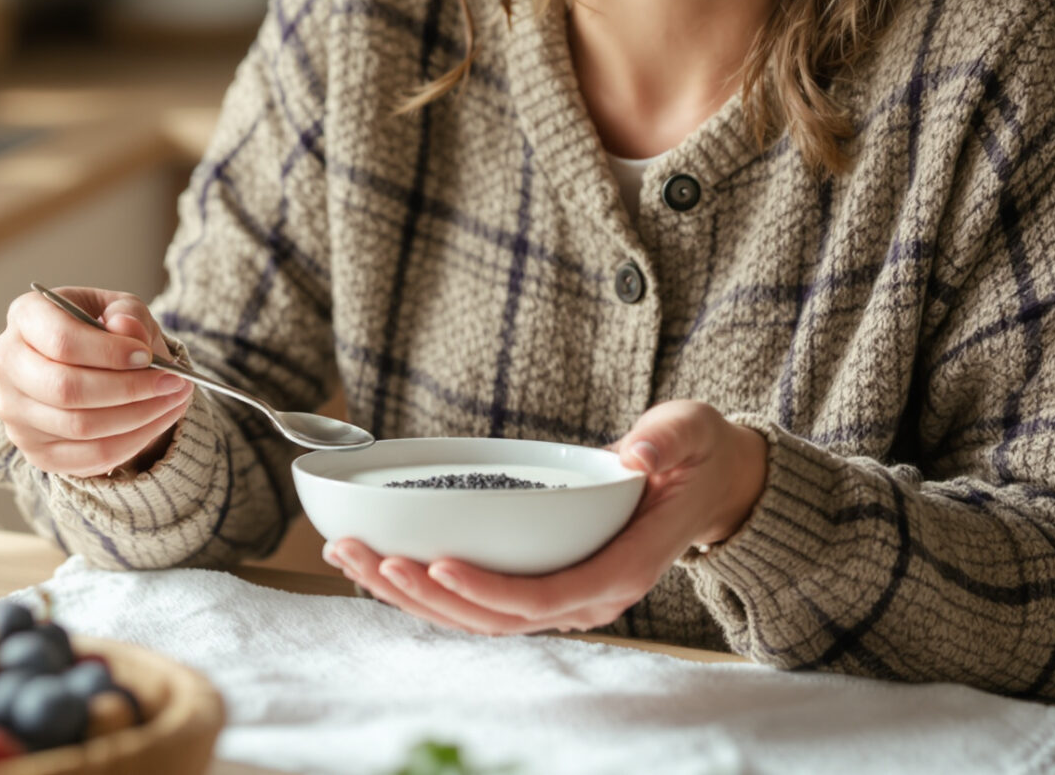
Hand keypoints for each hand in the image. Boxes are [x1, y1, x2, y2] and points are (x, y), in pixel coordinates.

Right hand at [0, 286, 194, 476]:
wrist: (93, 366)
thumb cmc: (105, 330)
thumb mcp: (121, 308)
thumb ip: (127, 313)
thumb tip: (126, 329)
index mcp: (25, 316)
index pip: (60, 341)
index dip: (108, 352)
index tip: (147, 356)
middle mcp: (7, 364)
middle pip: (65, 389)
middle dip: (129, 389)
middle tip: (174, 382)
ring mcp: (15, 413)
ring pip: (79, 427)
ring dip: (139, 417)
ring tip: (175, 399)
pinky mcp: (33, 450)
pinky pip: (88, 457)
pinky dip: (132, 442)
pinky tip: (157, 422)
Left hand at [324, 400, 767, 635]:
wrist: (704, 486)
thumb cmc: (692, 458)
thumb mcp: (690, 434)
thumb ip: (666, 441)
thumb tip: (638, 452)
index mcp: (621, 571)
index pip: (544, 597)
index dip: (487, 589)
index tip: (437, 562)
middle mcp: (586, 598)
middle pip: (495, 619)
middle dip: (426, 595)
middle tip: (367, 556)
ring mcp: (562, 598)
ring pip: (476, 618)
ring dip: (410, 596)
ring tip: (350, 558)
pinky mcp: (540, 585)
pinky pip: (476, 602)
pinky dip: (425, 587)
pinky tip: (377, 561)